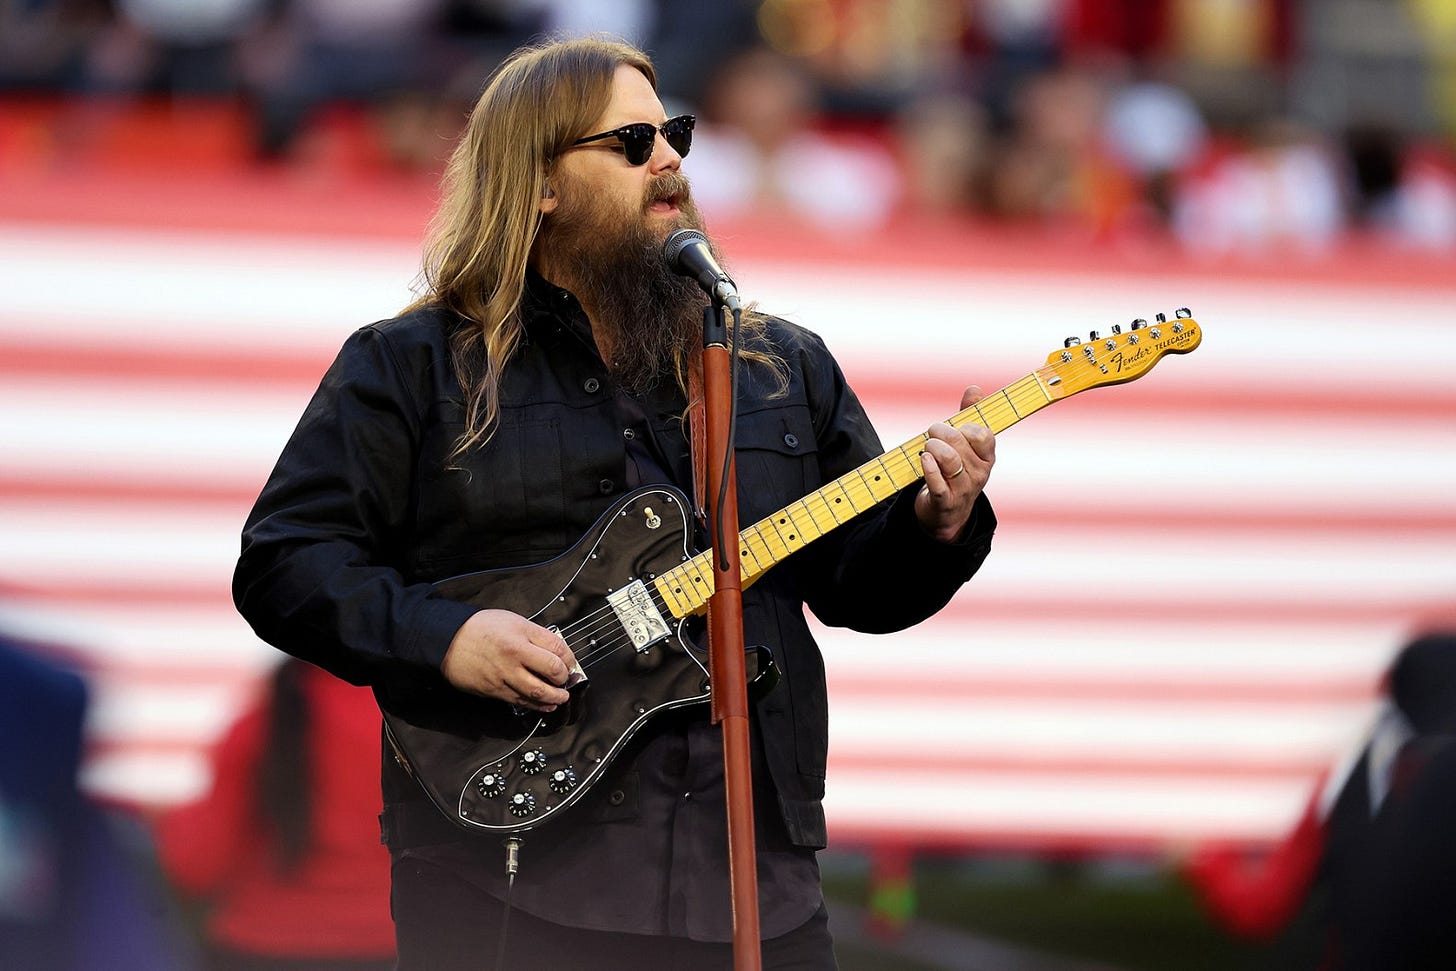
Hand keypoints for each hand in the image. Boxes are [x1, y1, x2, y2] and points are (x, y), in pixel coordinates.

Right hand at [441, 609, 578, 710]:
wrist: (448, 641)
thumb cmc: (479, 628)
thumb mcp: (513, 620)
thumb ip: (535, 634)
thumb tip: (555, 649)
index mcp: (520, 634)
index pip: (557, 648)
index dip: (569, 658)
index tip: (570, 662)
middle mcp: (514, 655)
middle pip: (552, 671)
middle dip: (565, 679)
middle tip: (567, 679)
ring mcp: (504, 675)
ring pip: (537, 692)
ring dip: (555, 697)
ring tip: (561, 697)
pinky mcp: (495, 690)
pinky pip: (520, 701)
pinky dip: (536, 706)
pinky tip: (545, 705)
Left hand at [914, 385, 994, 542]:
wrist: (947, 514)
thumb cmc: (956, 471)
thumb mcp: (966, 445)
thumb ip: (970, 416)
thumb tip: (974, 389)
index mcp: (987, 457)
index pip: (983, 435)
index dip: (965, 426)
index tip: (955, 427)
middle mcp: (979, 473)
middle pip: (960, 442)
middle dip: (940, 432)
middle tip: (932, 433)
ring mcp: (963, 489)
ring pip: (949, 460)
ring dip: (932, 447)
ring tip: (926, 448)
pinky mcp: (945, 502)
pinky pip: (937, 482)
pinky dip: (928, 467)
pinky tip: (923, 459)